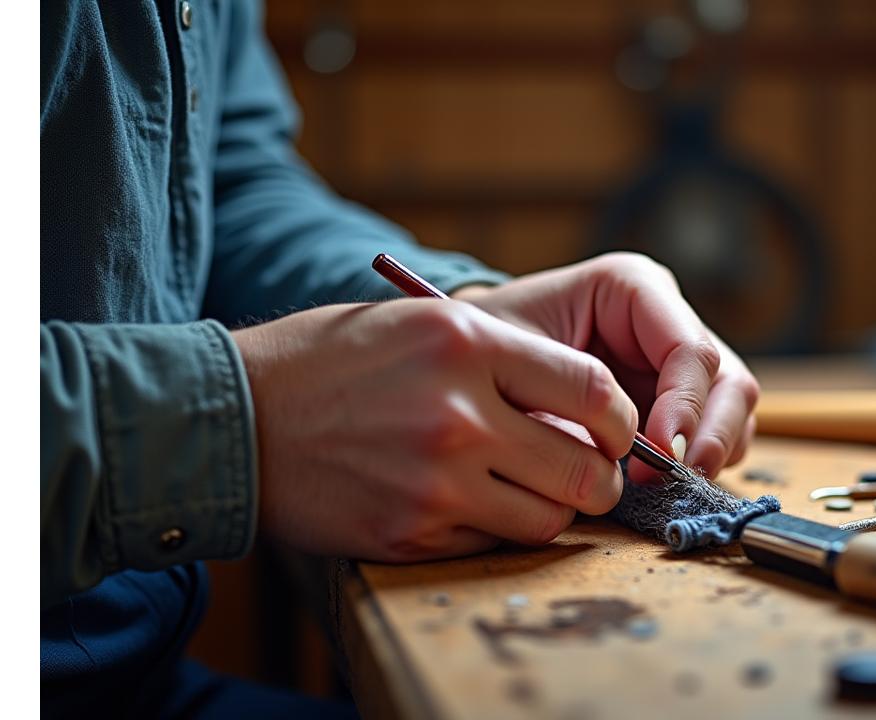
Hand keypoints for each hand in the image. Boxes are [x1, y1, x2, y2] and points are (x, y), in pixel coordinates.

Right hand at [231, 299, 637, 561]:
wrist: (233, 417)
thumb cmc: (331, 361)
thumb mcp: (419, 321)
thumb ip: (506, 354)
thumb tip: (589, 402)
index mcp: (466, 342)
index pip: (593, 389)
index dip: (619, 419)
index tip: (614, 430)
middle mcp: (458, 413)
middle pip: (585, 469)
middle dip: (601, 478)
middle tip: (590, 474)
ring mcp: (435, 480)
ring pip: (548, 519)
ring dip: (554, 510)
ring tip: (532, 489)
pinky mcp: (411, 531)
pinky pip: (493, 542)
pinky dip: (497, 528)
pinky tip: (473, 502)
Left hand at [454, 252, 758, 481]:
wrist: (473, 361)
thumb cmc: (487, 344)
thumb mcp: (511, 351)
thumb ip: (563, 390)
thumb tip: (616, 451)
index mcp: (634, 288)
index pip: (689, 347)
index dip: (685, 404)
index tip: (662, 453)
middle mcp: (667, 320)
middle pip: (727, 378)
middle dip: (710, 434)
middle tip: (675, 479)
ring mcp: (677, 364)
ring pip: (734, 408)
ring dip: (713, 452)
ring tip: (670, 487)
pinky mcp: (678, 402)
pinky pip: (718, 433)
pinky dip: (704, 463)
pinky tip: (665, 485)